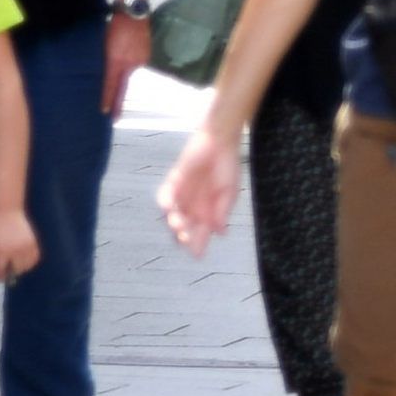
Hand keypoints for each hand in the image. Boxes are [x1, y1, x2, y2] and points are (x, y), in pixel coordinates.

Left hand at [0, 206, 39, 283]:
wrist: (7, 212)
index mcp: (0, 251)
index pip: (0, 271)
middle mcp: (15, 250)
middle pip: (15, 270)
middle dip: (10, 272)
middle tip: (7, 269)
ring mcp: (26, 245)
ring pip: (27, 265)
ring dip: (21, 267)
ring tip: (16, 263)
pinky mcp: (34, 242)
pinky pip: (35, 258)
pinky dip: (30, 261)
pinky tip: (24, 258)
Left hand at [103, 6, 150, 114]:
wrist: (133, 10)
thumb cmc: (113, 24)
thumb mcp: (102, 43)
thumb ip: (102, 60)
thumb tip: (99, 74)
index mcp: (118, 60)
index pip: (111, 85)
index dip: (107, 100)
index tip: (104, 113)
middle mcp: (131, 63)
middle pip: (123, 87)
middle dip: (118, 102)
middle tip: (114, 118)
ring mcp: (141, 59)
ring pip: (129, 78)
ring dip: (122, 88)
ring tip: (116, 100)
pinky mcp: (145, 54)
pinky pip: (135, 69)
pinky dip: (129, 74)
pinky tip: (125, 76)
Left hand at [158, 129, 239, 252]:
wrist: (220, 140)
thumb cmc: (228, 165)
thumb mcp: (230, 191)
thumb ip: (223, 211)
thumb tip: (221, 233)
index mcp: (208, 212)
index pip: (201, 233)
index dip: (199, 244)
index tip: (198, 254)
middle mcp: (193, 207)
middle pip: (185, 228)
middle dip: (185, 236)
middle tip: (188, 239)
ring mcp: (182, 196)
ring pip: (173, 216)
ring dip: (176, 223)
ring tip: (180, 225)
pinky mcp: (173, 183)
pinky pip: (165, 196)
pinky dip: (166, 203)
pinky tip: (170, 208)